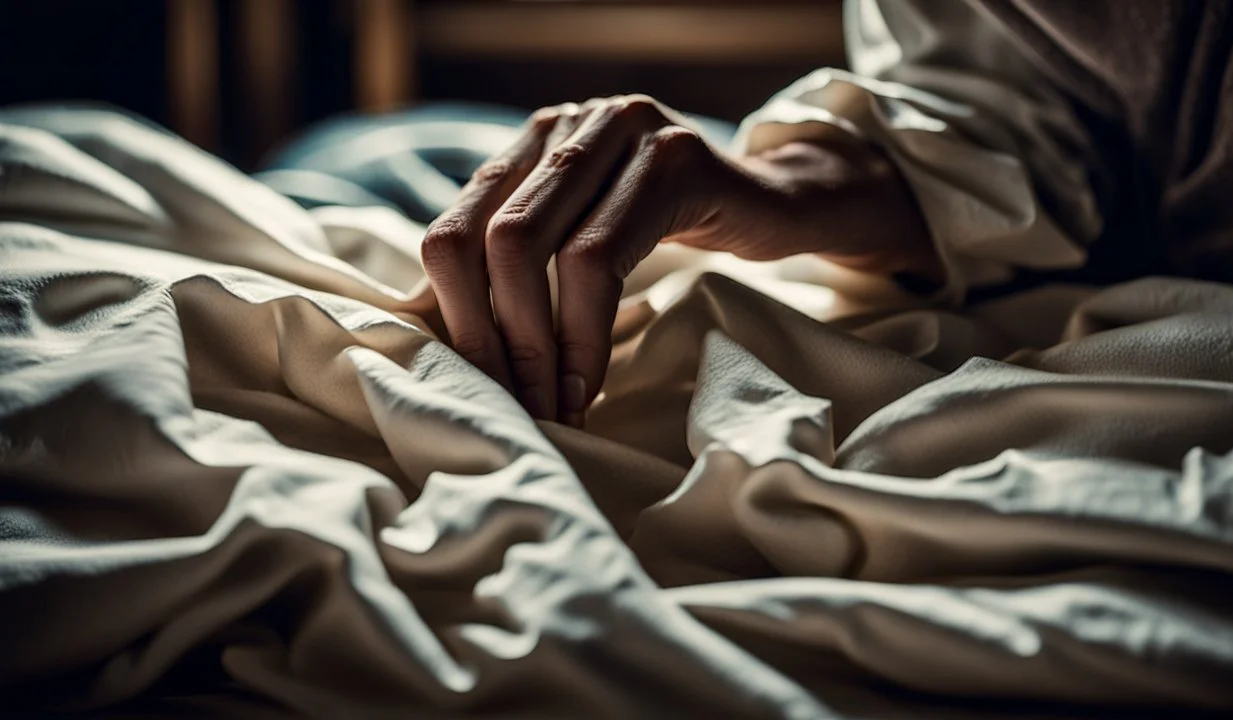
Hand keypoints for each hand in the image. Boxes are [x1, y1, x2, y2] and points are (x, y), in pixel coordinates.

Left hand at [419, 95, 936, 426]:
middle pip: (484, 240)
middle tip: (518, 405)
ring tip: (556, 403)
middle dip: (492, 339)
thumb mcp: (581, 243)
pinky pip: (601, 258)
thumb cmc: (670, 233)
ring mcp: (620, 132)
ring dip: (537, 346)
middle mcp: (567, 126)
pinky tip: (593, 380)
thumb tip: (421, 329)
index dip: (452, 318)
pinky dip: (586, 333)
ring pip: (534, 248)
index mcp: (530, 144)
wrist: (778, 204)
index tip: (477, 388)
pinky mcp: (674, 159)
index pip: (450, 229)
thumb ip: (510, 270)